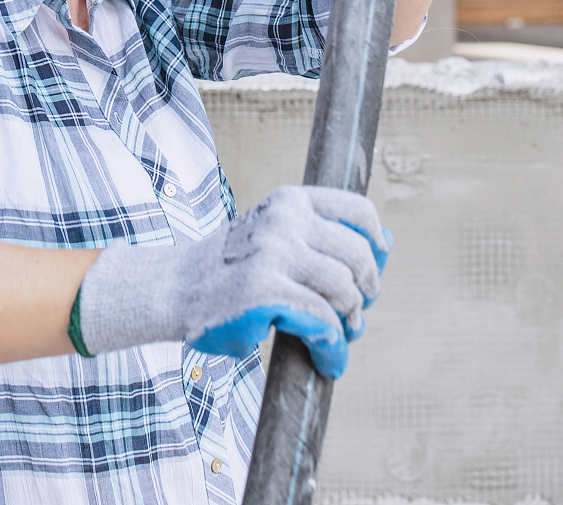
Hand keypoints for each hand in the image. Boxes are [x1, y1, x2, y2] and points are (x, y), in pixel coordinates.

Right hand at [78, 185, 390, 378]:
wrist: (176, 290)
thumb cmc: (231, 269)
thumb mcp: (274, 236)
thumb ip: (321, 239)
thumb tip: (387, 244)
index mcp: (289, 202)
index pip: (356, 212)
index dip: (376, 244)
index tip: (375, 268)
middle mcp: (284, 220)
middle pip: (357, 256)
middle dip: (366, 291)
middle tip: (355, 315)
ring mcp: (274, 254)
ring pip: (344, 289)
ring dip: (350, 322)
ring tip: (339, 338)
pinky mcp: (265, 292)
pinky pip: (322, 321)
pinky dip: (332, 347)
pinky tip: (327, 360)